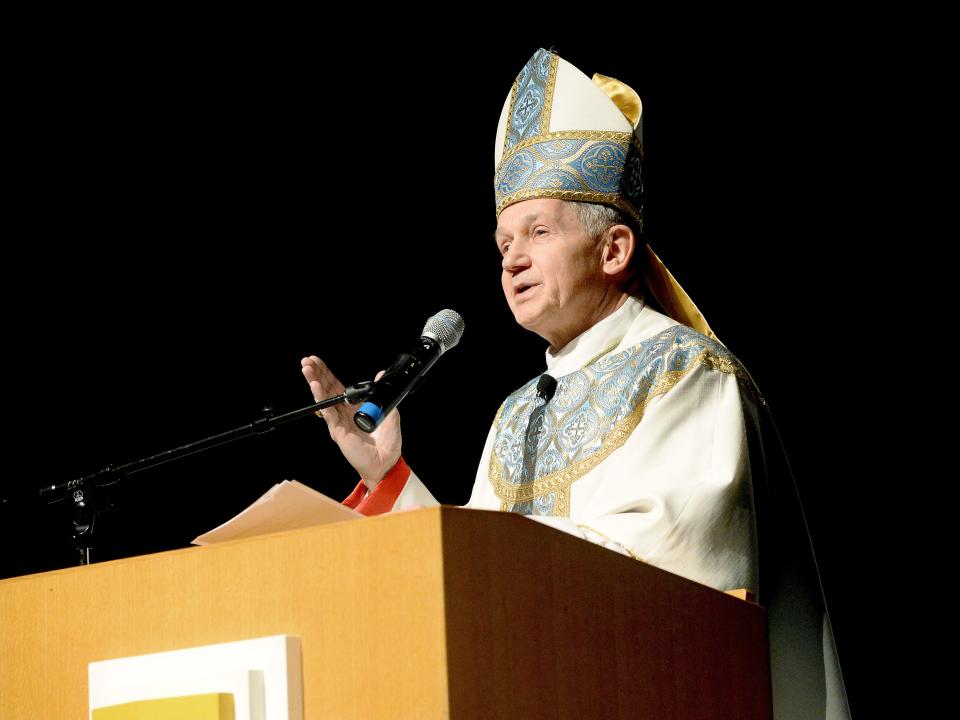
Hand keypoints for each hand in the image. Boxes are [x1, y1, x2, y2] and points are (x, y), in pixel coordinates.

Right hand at [301, 356, 401, 488]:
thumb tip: (381, 375)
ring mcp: (338, 422)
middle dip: (316, 374)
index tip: (317, 361)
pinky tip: (316, 387)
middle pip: (327, 390)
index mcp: (353, 408)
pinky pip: (328, 413)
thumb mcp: (389, 412)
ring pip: (324, 399)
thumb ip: (382, 394)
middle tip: (307, 361)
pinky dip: (321, 399)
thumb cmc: (387, 442)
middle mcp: (343, 414)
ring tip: (307, 369)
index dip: (327, 374)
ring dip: (315, 383)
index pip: (336, 387)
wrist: (387, 462)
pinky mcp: (338, 431)